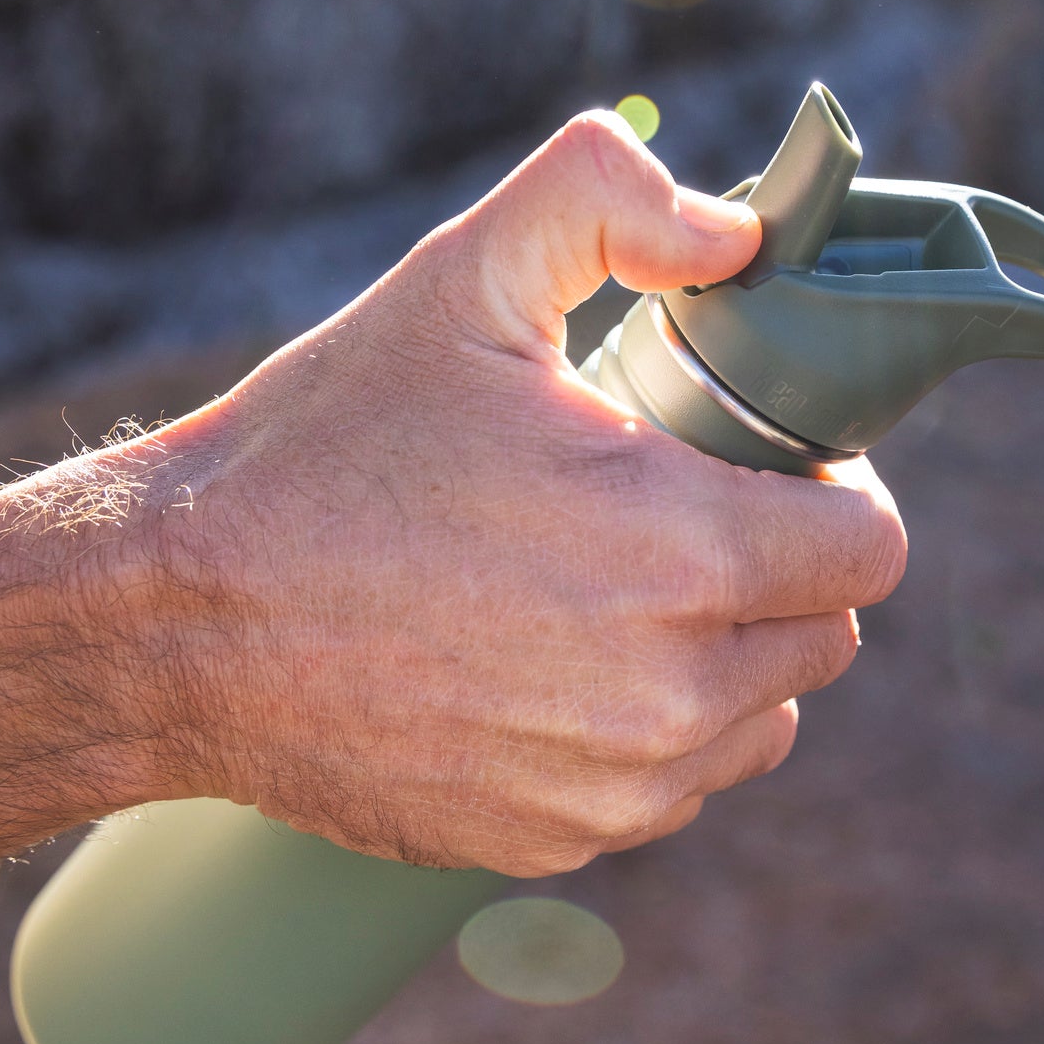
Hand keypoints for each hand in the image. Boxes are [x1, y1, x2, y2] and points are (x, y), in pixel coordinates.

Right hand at [145, 110, 906, 872]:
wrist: (175, 622)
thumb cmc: (323, 448)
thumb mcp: (461, 279)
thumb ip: (609, 199)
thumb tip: (737, 232)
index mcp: (676, 548)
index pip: (868, 547)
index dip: (835, 490)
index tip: (766, 464)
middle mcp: (665, 691)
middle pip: (826, 638)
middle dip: (780, 571)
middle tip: (679, 515)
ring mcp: (612, 787)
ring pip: (761, 724)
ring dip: (728, 659)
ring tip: (621, 594)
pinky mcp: (552, 844)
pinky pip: (670, 792)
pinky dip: (650, 736)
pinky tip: (560, 671)